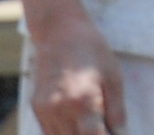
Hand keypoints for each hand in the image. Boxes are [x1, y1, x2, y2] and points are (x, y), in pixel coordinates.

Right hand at [25, 11, 126, 134]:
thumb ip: (117, 112)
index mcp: (83, 101)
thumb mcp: (113, 77)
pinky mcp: (36, 109)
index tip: (113, 134)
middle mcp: (60, 110)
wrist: (59, 31)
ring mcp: (45, 111)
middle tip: (105, 127)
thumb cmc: (92, 50)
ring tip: (93, 125)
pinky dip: (65, 134)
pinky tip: (78, 125)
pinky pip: (50, 133)